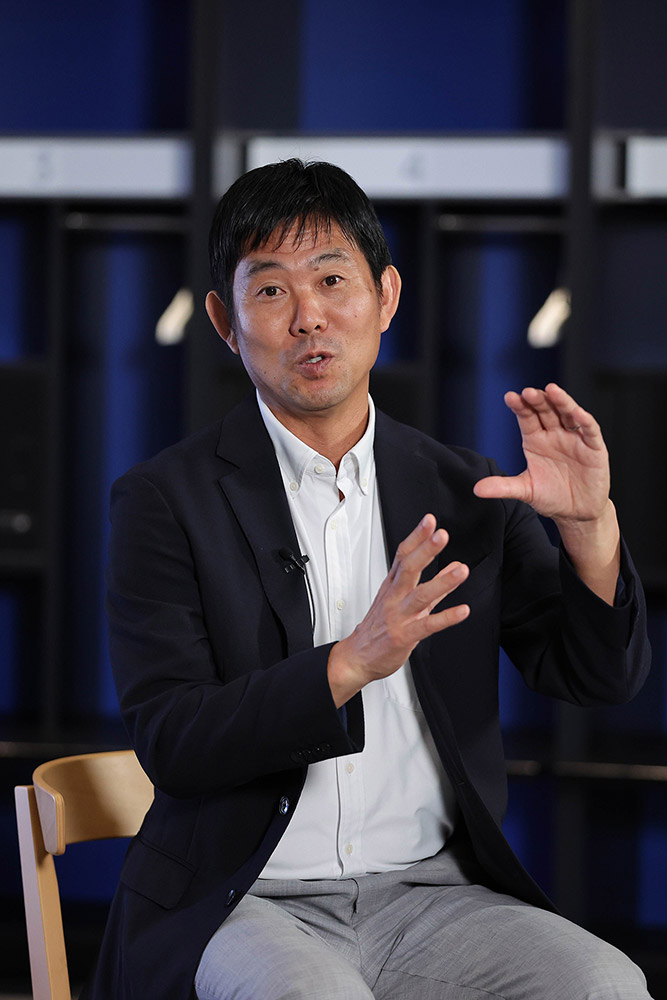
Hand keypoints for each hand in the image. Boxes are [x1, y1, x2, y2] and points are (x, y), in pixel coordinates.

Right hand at [327, 514, 469, 706]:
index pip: (403, 555)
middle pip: (409, 568)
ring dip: (442, 581)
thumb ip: (434, 584)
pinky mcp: (405, 636)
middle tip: (441, 534)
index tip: (429, 521)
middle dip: (425, 550)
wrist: (358, 656)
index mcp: (393, 585)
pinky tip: (462, 610)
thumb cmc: (380, 628)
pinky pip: (427, 625)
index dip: (416, 537)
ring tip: (462, 570)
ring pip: (420, 595)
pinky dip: (446, 617)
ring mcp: (399, 616)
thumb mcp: (405, 600)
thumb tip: (453, 566)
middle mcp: (395, 596)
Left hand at [473, 383, 609, 523]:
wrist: (577, 513)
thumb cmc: (551, 497)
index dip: (520, 407)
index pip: (526, 417)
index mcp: (535, 440)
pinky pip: (590, 432)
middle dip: (537, 401)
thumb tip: (476, 489)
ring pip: (568, 414)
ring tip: (552, 391)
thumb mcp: (525, 491)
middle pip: (546, 411)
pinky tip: (578, 413)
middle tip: (527, 392)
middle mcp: (554, 435)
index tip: (509, 397)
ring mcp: (574, 439)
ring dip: (561, 402)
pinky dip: (585, 422)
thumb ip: (503, 487)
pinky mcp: (594, 449)